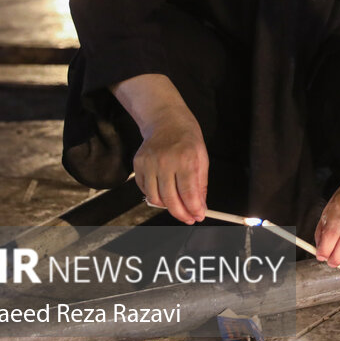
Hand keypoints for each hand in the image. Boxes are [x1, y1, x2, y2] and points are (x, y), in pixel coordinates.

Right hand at [133, 108, 208, 223]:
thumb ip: (201, 184)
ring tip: (177, 205)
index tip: (198, 217)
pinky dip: (155, 196)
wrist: (166, 121)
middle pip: (170, 199)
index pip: (188, 193)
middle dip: (181, 214)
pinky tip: (165, 194)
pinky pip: (145, 190)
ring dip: (167, 207)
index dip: (193, 209)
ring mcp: (149, 163)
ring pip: (155, 198)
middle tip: (189, 218)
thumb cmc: (187, 139)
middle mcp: (165, 161)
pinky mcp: (137, 165)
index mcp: (185, 159)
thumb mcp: (202, 158)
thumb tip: (200, 207)